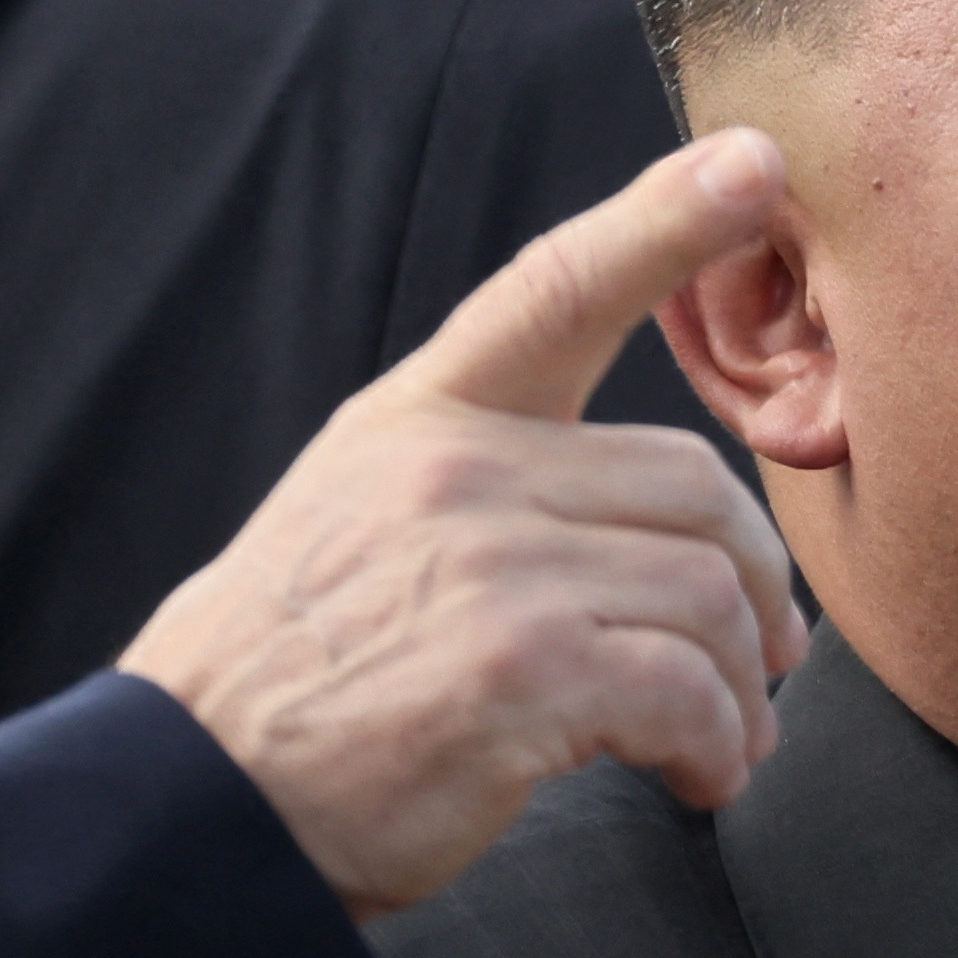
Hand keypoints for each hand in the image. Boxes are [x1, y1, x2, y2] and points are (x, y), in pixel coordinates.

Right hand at [124, 133, 805, 915]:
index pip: (556, 289)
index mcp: (422, 419)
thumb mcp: (356, 516)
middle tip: (762, 653)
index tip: (752, 162)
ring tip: (724, 741)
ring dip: (741, 684)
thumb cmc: (288, 679)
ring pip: (706, 592)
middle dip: (753, 579)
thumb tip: (626, 522)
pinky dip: (715, 744)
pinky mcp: (520, 673)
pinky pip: (686, 690)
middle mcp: (459, 472)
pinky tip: (696, 776)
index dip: (664, 218)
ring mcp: (492, 569)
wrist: (195, 795)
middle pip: (690, 483)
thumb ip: (481, 481)